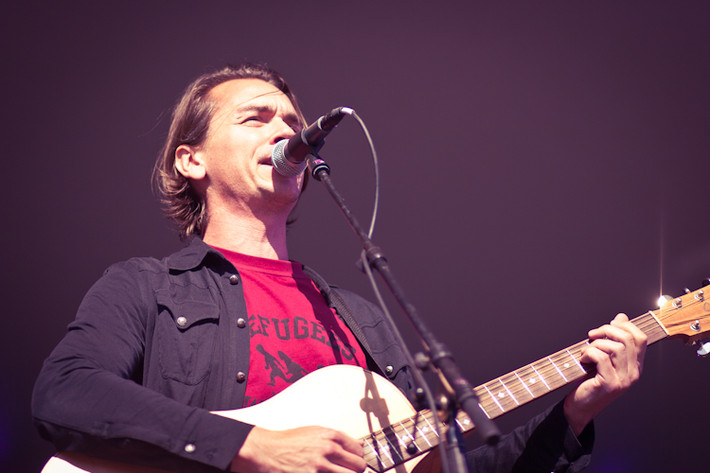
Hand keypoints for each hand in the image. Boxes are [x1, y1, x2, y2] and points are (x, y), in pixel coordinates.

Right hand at [230, 425, 366, 472]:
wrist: (266, 451)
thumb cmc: (287, 442)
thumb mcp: (314, 433)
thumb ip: (336, 440)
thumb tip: (357, 446)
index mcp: (330, 436)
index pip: (358, 450)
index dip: (358, 458)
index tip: (355, 463)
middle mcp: (327, 450)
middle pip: (358, 466)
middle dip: (356, 471)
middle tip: (348, 471)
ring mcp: (319, 466)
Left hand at [563, 313, 646, 435]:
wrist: (580, 407)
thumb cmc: (590, 381)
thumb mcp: (604, 358)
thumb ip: (613, 340)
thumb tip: (621, 317)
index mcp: (635, 366)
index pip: (641, 338)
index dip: (625, 325)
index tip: (608, 325)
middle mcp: (633, 373)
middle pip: (627, 339)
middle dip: (606, 330)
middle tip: (592, 335)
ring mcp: (623, 380)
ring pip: (615, 347)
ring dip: (596, 343)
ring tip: (586, 351)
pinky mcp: (610, 384)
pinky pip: (602, 358)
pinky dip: (589, 353)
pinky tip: (583, 359)